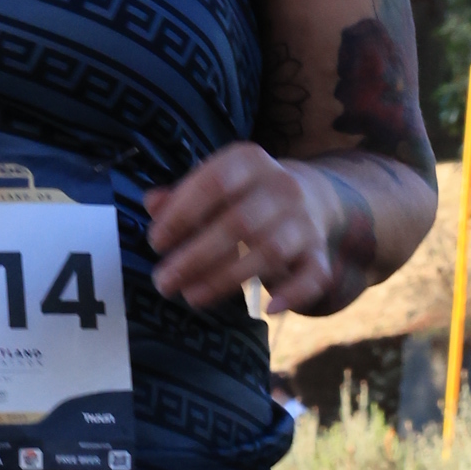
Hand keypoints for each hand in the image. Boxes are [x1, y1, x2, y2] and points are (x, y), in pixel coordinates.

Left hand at [145, 146, 361, 315]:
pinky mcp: (318, 253)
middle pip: (239, 223)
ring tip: (192, 297)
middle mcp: (281, 186)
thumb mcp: (213, 184)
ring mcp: (304, 221)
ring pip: (269, 252)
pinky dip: (294, 293)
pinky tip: (268, 309)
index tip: (157, 243)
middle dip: (196, 257)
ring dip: (226, 279)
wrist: (311, 196)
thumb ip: (180, 196)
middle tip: (165, 282)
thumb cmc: (243, 195)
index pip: (215, 182)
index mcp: (249, 161)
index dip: (183, 213)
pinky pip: (313, 276)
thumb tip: (152, 203)